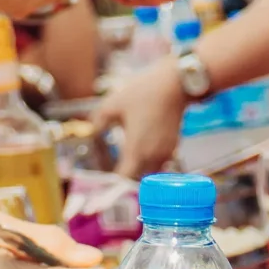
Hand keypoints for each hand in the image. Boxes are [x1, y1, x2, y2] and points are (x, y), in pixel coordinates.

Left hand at [90, 60, 187, 175]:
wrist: (175, 84)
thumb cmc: (144, 92)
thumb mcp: (113, 104)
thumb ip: (100, 121)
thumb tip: (93, 131)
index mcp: (136, 151)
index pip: (123, 179)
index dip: (112, 184)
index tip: (103, 183)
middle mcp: (153, 157)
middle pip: (137, 178)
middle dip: (125, 178)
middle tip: (112, 173)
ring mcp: (166, 152)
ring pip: (149, 172)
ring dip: (138, 169)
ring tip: (126, 162)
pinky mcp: (174, 146)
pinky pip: (159, 162)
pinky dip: (149, 161)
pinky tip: (141, 149)